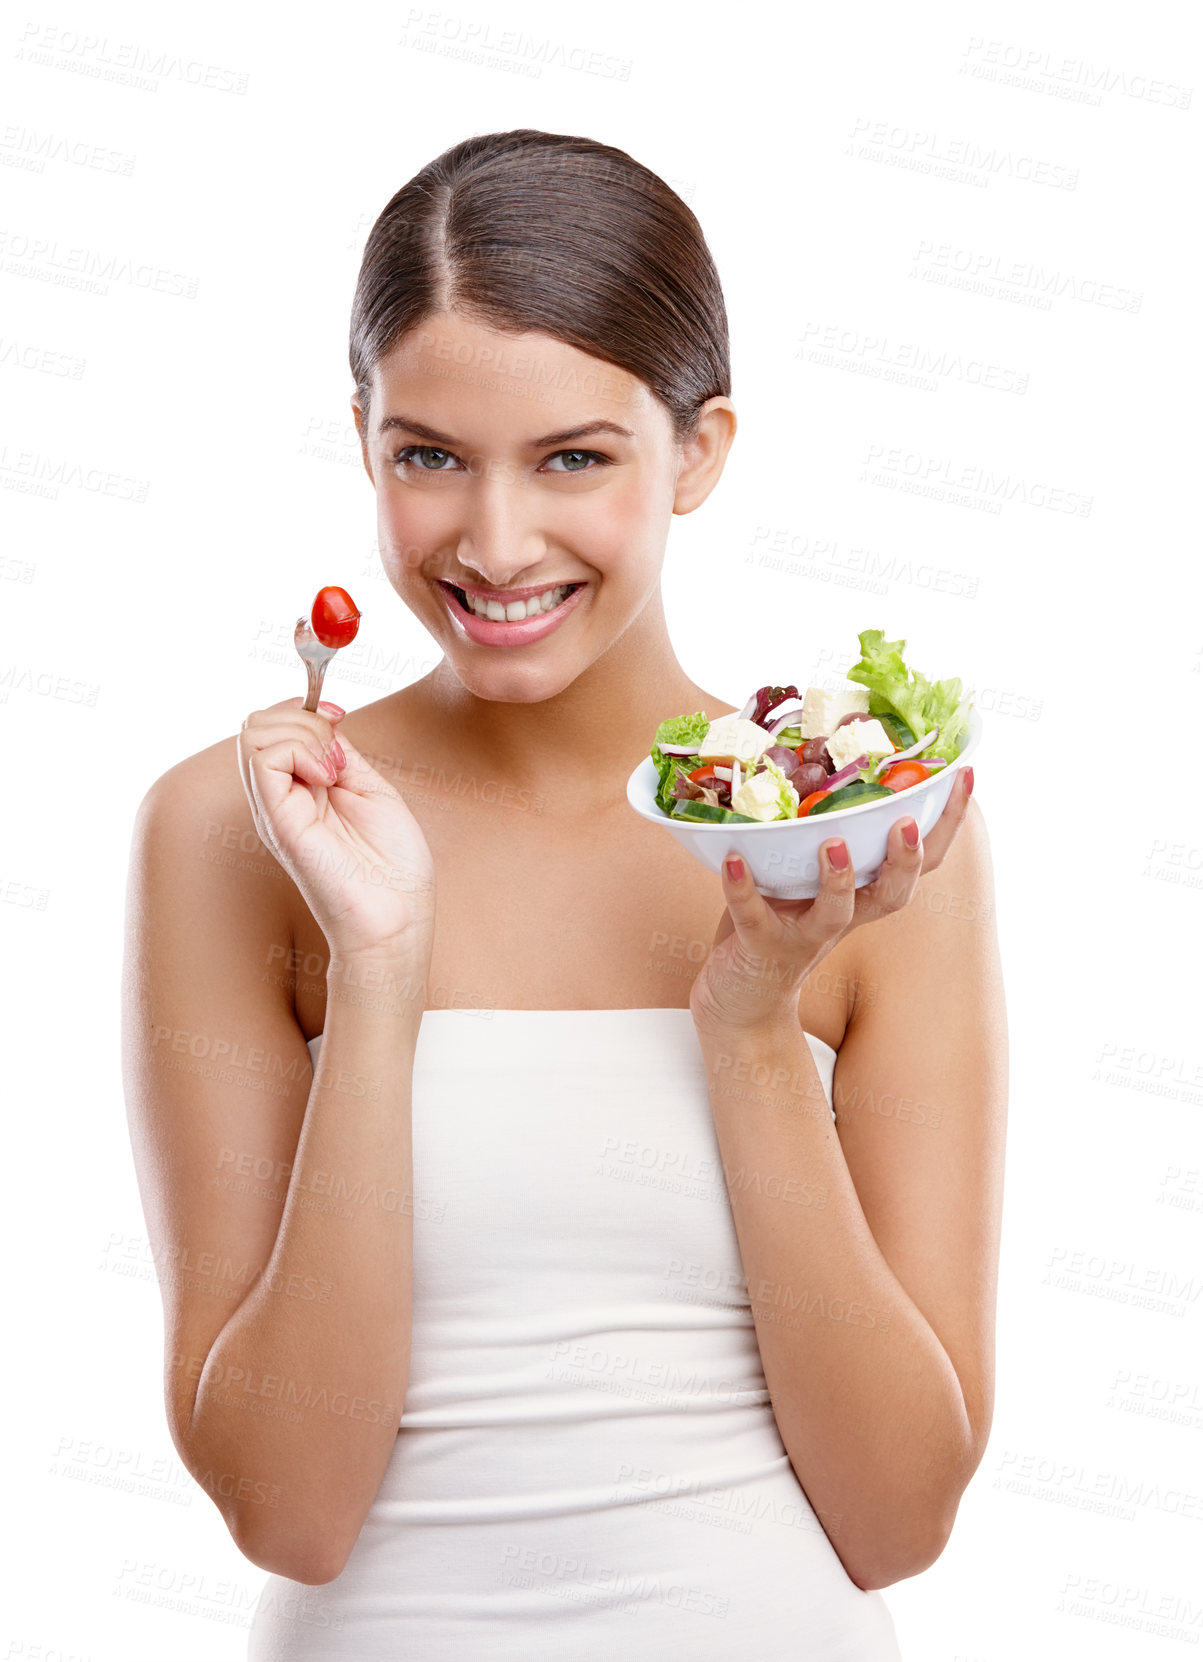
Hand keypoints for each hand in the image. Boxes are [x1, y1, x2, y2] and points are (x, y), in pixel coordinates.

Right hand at [237, 697, 435, 963]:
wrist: (397, 920)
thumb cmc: (393, 868)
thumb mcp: (371, 789)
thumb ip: (341, 754)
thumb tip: (324, 718)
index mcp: (300, 791)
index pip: (273, 726)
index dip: (304, 708)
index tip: (339, 714)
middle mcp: (279, 799)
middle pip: (256, 723)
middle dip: (302, 715)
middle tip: (338, 750)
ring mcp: (275, 810)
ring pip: (253, 732)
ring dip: (302, 731)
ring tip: (334, 767)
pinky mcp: (279, 821)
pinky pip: (262, 758)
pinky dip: (298, 749)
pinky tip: (327, 776)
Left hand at [688, 770, 974, 1036]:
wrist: (742, 1002)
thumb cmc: (776, 927)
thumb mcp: (804, 880)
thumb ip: (814, 837)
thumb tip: (815, 760)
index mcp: (862, 895)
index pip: (920, 861)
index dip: (946, 824)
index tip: (965, 776)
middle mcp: (842, 917)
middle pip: (893, 893)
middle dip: (905, 859)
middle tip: (906, 823)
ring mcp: (802, 936)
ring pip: (834, 913)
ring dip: (838, 878)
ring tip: (833, 842)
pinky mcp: (759, 948)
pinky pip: (752, 916)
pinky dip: (742, 888)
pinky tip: (733, 860)